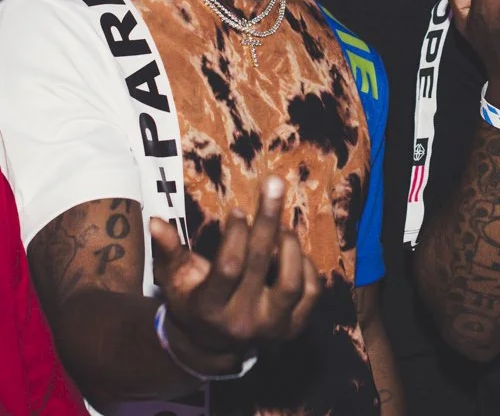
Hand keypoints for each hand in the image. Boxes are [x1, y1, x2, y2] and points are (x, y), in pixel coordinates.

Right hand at [148, 175, 322, 374]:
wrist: (213, 346)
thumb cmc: (193, 301)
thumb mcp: (175, 280)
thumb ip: (168, 251)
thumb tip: (155, 221)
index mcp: (209, 308)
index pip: (229, 267)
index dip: (236, 235)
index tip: (238, 210)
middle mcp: (241, 321)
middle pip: (259, 264)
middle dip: (267, 219)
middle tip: (274, 184)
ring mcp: (270, 328)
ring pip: (292, 282)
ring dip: (290, 246)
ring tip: (283, 227)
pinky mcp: (293, 328)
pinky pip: (311, 293)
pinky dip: (307, 267)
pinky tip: (294, 252)